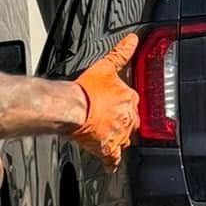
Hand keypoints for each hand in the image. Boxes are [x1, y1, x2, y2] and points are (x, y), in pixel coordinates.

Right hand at [68, 33, 140, 168]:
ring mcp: (119, 135)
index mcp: (129, 99)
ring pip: (125, 140)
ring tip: (112, 138)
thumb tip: (132, 40)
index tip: (117, 104)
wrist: (72, 108)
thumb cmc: (86, 90)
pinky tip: (110, 165)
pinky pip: (113, 159)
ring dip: (119, 139)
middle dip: (125, 122)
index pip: (133, 102)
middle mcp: (128, 118)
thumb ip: (120, 53)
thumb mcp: (106, 66)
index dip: (124, 103)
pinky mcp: (108, 149)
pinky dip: (112, 163)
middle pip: (132, 122)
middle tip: (114, 121)